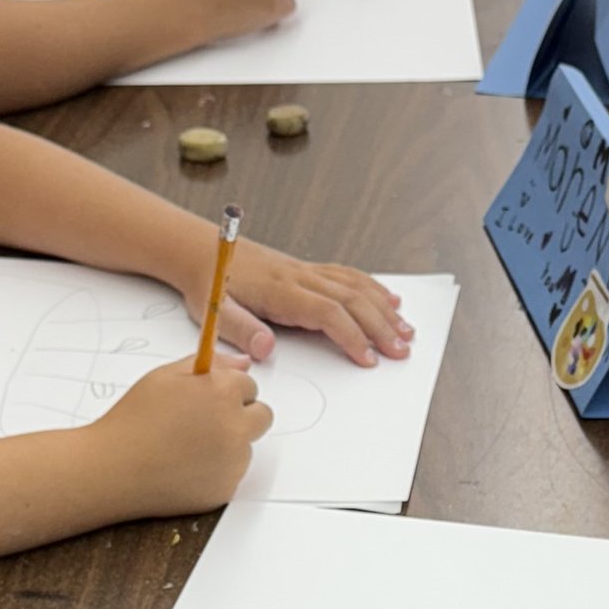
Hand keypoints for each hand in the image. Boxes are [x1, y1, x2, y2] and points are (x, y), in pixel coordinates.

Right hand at [90, 356, 269, 512]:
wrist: (114, 469)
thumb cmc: (134, 419)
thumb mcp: (166, 377)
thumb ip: (211, 364)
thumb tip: (244, 363)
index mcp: (223, 392)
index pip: (249, 386)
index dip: (227, 391)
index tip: (208, 399)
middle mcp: (235, 426)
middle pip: (262, 416)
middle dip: (241, 415)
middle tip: (206, 422)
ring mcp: (234, 462)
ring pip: (245, 447)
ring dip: (228, 445)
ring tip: (185, 447)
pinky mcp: (226, 489)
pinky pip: (232, 474)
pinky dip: (215, 471)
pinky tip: (184, 468)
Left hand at [205, 243, 412, 368]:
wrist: (202, 249)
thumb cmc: (208, 283)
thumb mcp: (214, 312)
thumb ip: (240, 330)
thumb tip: (265, 348)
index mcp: (280, 290)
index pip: (327, 312)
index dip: (351, 336)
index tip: (368, 358)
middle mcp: (300, 277)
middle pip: (352, 299)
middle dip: (380, 327)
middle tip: (401, 351)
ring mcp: (307, 271)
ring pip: (356, 287)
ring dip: (384, 310)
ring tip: (406, 332)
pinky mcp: (308, 270)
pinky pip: (348, 276)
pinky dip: (373, 288)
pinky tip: (390, 301)